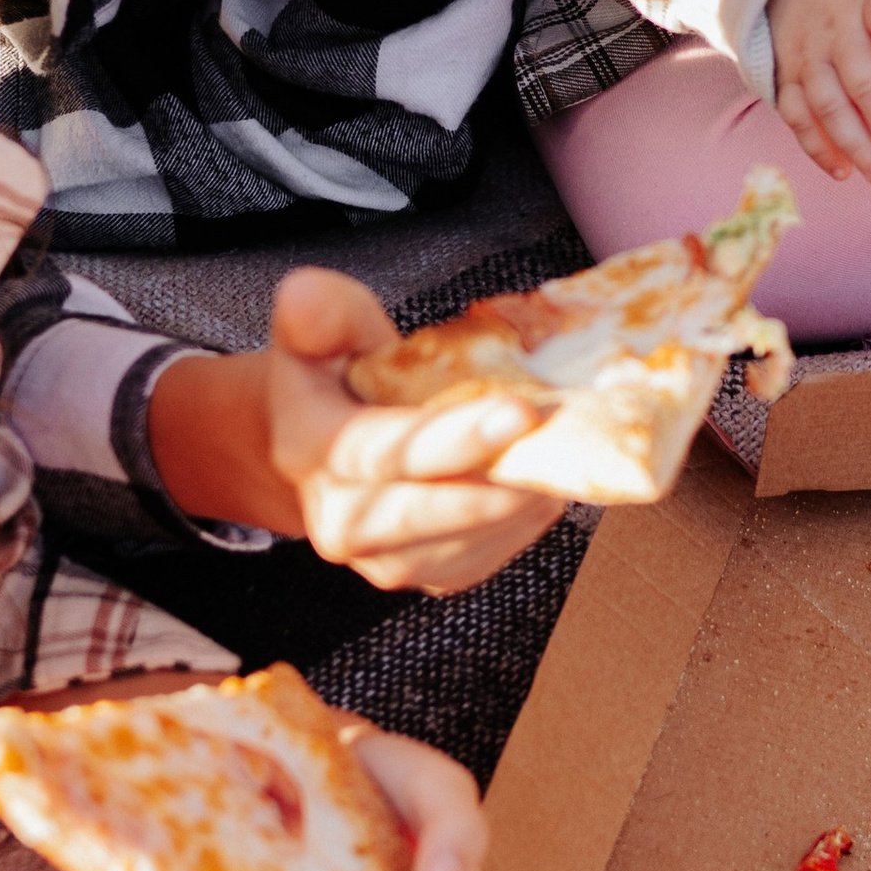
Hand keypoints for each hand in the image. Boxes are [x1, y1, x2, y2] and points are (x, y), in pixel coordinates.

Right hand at [146, 279, 565, 595]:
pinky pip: (496, 551)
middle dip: (507, 473)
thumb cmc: (337, 382)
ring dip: (528, 490)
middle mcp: (342, 521)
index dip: (454, 437)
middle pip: (436, 508)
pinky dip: (530, 512)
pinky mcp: (433, 578)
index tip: (519, 410)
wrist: (325, 458)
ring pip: (477, 535)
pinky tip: (544, 468)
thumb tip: (305, 292)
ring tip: (563, 437)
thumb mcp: (323, 334)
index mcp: (310, 450)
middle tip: (566, 428)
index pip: (385, 452)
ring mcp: (388, 561)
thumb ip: (321, 311)